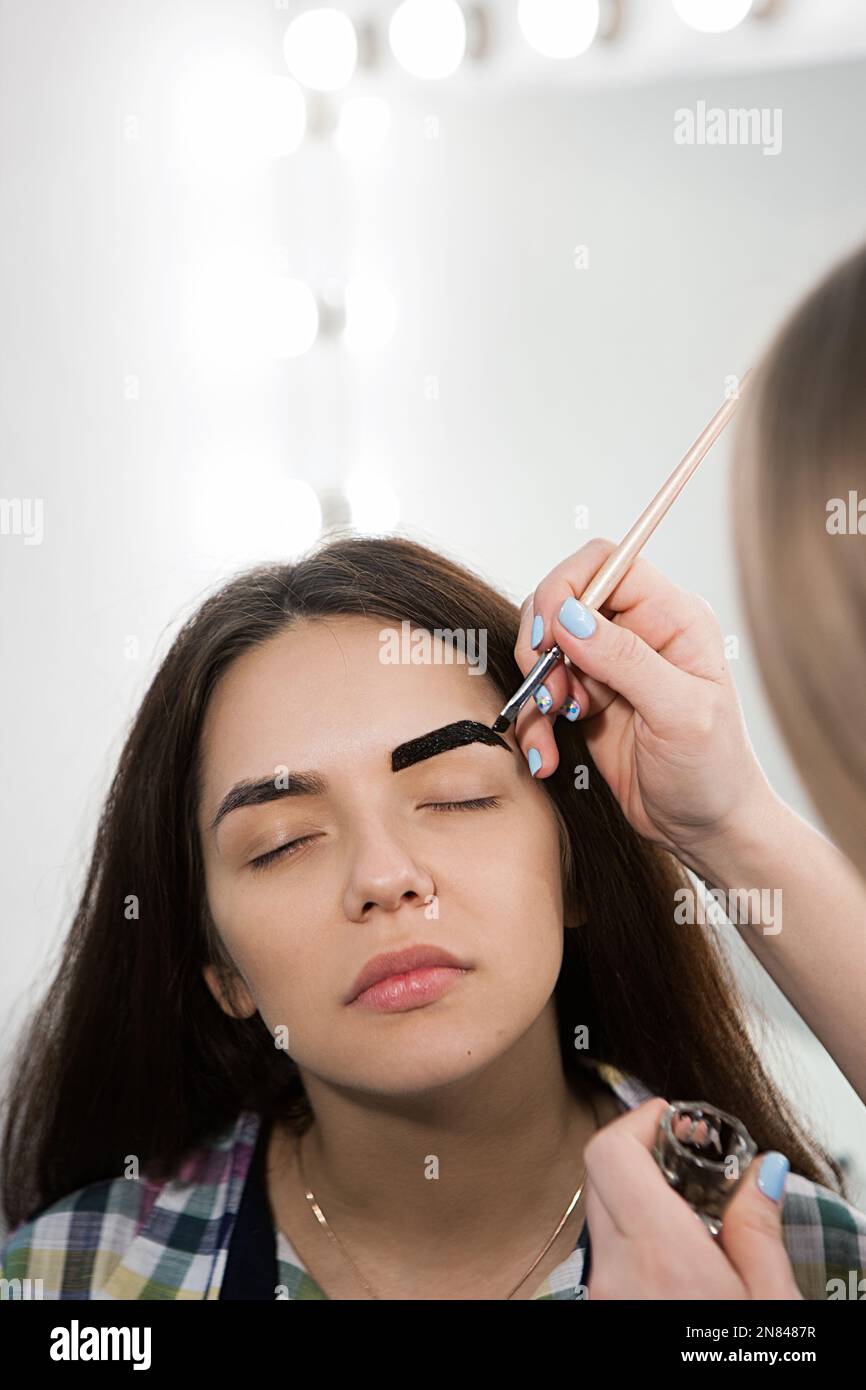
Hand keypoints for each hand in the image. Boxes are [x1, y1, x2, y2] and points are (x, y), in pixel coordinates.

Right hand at [514, 537, 773, 866]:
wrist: (707, 830)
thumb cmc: (713, 772)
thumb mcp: (679, 713)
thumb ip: (626, 661)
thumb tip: (570, 618)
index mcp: (673, 617)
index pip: (605, 563)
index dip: (564, 588)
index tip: (549, 638)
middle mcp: (639, 632)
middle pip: (561, 601)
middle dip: (542, 646)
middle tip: (550, 692)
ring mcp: (610, 666)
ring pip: (544, 649)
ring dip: (535, 691)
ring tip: (549, 729)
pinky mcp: (588, 700)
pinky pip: (541, 694)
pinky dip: (534, 724)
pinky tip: (547, 756)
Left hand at [584, 1097, 801, 1299]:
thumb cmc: (745, 1368)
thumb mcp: (772, 1301)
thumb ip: (759, 1230)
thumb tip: (762, 1169)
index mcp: (661, 1255)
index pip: (610, 1152)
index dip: (637, 1119)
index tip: (673, 1116)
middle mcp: (615, 1271)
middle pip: (600, 1174)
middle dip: (640, 1151)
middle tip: (688, 1154)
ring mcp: (602, 1292)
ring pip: (602, 1213)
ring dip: (636, 1196)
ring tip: (693, 1209)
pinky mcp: (602, 1308)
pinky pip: (607, 1251)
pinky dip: (635, 1234)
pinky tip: (680, 1251)